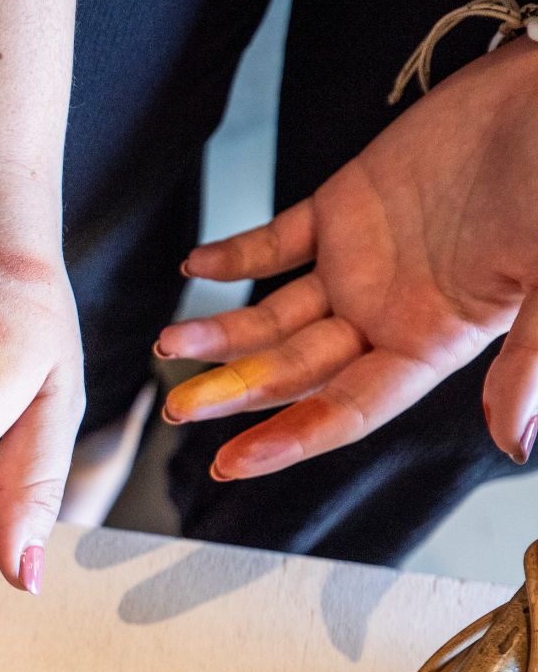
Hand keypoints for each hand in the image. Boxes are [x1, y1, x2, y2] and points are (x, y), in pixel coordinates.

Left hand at [158, 37, 537, 475]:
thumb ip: (531, 359)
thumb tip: (515, 441)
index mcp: (430, 341)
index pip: (347, 408)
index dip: (290, 438)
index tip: (231, 464)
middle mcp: (385, 312)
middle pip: (294, 370)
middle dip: (234, 392)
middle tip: (177, 409)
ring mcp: (358, 263)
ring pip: (272, 316)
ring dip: (220, 332)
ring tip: (169, 345)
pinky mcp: (342, 207)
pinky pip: (274, 242)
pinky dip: (233, 255)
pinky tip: (196, 266)